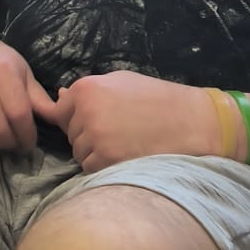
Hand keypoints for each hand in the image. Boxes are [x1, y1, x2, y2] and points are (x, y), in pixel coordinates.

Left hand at [48, 72, 215, 172]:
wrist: (191, 122)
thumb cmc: (157, 98)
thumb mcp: (121, 82)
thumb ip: (88, 91)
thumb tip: (58, 96)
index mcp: (86, 88)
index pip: (60, 111)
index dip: (78, 118)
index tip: (101, 119)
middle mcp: (85, 112)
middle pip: (70, 133)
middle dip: (87, 135)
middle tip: (119, 130)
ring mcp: (94, 138)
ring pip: (79, 152)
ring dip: (95, 152)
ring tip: (124, 143)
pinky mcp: (105, 161)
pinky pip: (90, 168)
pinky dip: (103, 167)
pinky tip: (125, 156)